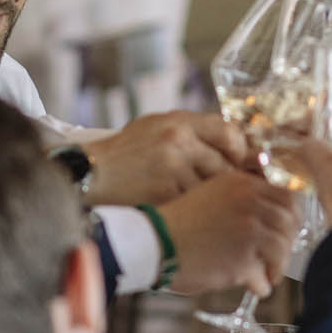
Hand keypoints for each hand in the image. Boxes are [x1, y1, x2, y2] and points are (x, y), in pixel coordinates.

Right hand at [81, 112, 248, 206]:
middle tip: (224, 191)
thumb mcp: (156, 128)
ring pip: (212, 188)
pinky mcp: (165, 192)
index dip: (241, 152)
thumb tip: (233, 147)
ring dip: (210, 199)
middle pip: (225, 165)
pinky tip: (183, 212)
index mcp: (179, 120)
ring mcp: (173, 167)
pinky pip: (195, 204)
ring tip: (200, 203)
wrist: (90, 173)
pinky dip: (193, 210)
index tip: (240, 163)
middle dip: (227, 182)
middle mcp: (179, 139)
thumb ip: (191, 133)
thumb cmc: (124, 153)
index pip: (229, 133)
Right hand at [155, 171, 300, 294]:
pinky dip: (263, 284)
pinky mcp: (242, 258)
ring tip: (269, 274)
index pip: (286, 195)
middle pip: (290, 221)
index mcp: (242, 183)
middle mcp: (249, 202)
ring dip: (278, 265)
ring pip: (282, 248)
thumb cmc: (177, 223)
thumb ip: (241, 200)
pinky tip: (257, 286)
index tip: (287, 229)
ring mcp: (248, 229)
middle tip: (280, 255)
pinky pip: (265, 274)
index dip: (291, 215)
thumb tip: (272, 220)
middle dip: (288, 241)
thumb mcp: (210, 195)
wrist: (152, 242)